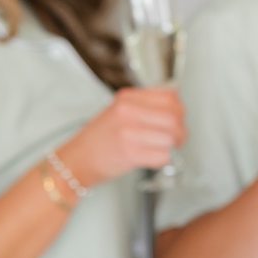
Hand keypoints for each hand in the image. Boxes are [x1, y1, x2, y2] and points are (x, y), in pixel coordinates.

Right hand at [61, 88, 185, 185]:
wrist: (77, 160)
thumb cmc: (99, 139)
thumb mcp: (119, 111)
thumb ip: (145, 106)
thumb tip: (176, 110)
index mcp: (127, 97)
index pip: (170, 97)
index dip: (179, 111)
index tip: (178, 119)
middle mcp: (128, 111)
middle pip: (174, 117)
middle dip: (181, 131)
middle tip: (177, 138)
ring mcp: (128, 132)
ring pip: (171, 137)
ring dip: (172, 147)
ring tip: (164, 149)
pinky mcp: (130, 153)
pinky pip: (162, 156)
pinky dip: (162, 160)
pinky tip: (152, 158)